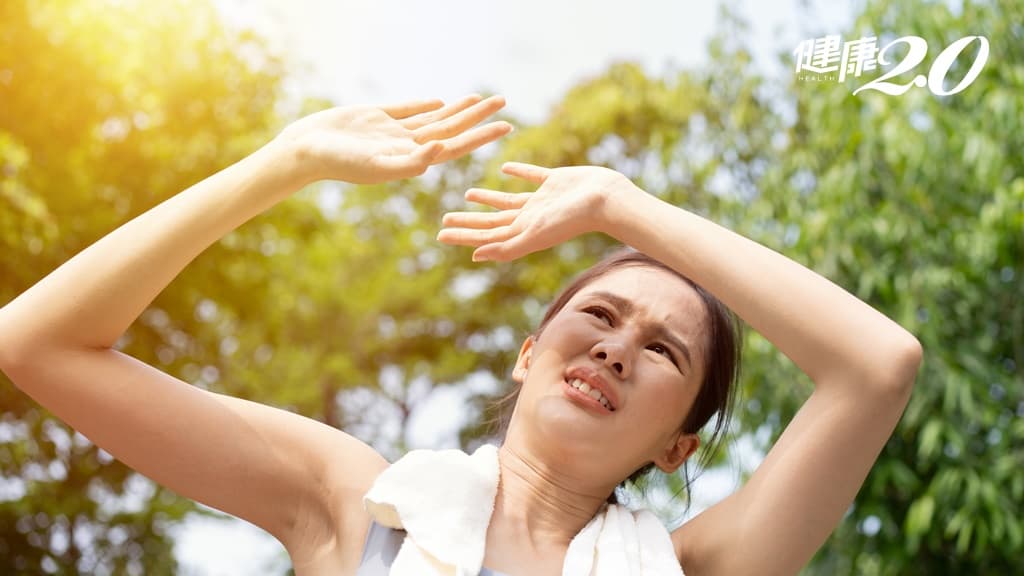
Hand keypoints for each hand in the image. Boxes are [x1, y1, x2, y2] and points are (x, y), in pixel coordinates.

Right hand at [274, 94, 511, 184]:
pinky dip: (425, 106)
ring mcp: (392, 132)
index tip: (505, 126)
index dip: (481, 136)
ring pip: (433, 118)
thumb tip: (441, 149)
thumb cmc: (340, 163)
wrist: (306, 150)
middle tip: (502, 102)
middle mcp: (407, 146)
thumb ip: (411, 161)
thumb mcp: (379, 165)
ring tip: (479, 99)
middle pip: (450, 129)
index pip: (455, 146)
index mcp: (412, 159)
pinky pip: (407, 111)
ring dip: (456, 110)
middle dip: (477, 117)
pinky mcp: (376, 118)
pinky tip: (440, 102)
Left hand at [437, 163, 636, 260]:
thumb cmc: (571, 220)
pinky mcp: (554, 181)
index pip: (486, 235)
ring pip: (508, 200)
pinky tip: (505, 169)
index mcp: (524, 232)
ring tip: (468, 194)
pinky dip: (517, 173)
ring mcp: (542, 200)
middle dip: (469, 221)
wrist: (605, 200)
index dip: (463, 235)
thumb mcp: (535, 234)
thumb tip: (475, 256)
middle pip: (492, 221)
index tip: (440, 233)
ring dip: (488, 199)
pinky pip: (531, 176)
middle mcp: (530, 218)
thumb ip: (507, 246)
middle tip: (445, 218)